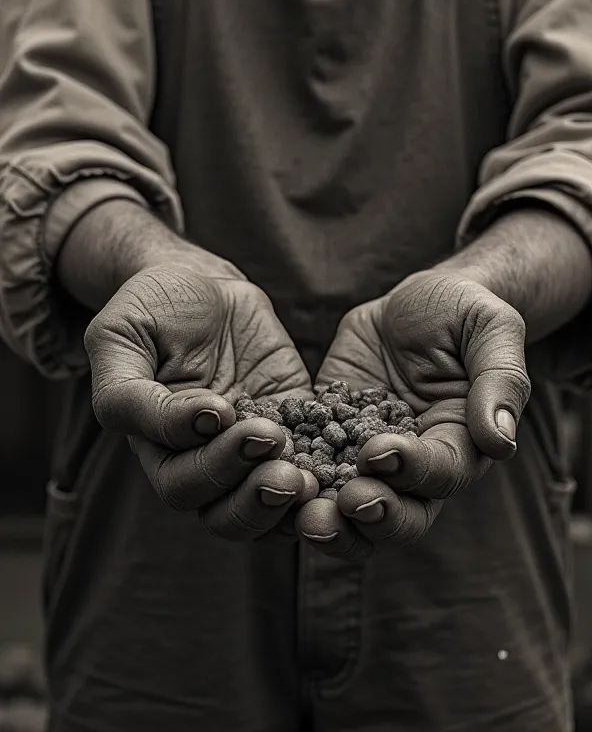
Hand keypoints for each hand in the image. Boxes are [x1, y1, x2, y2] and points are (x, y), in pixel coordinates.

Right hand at [84, 259, 316, 540]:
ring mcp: (250, 449)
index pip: (180, 480)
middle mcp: (203, 462)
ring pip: (266, 507)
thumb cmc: (150, 310)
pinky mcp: (292, 427)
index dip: (205, 458)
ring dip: (285, 502)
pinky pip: (312, 466)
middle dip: (250, 493)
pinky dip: (326, 478)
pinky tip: (342, 467)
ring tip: (305, 476)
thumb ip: (127, 390)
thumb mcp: (120, 338)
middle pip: (222, 511)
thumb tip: (188, 424)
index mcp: (158, 449)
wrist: (201, 285)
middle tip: (274, 454)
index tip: (219, 410)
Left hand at [296, 270, 530, 559]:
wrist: (416, 299)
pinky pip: (306, 463)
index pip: (440, 475)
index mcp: (458, 446)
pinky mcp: (326, 433)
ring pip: (347, 509)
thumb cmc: (463, 312)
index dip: (412, 472)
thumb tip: (500, 440)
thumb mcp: (490, 329)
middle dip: (370, 517)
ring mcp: (364, 454)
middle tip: (342, 503)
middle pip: (396, 515)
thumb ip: (500, 381)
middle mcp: (412, 466)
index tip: (381, 452)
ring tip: (301, 512)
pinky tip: (260, 470)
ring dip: (327, 518)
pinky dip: (286, 474)